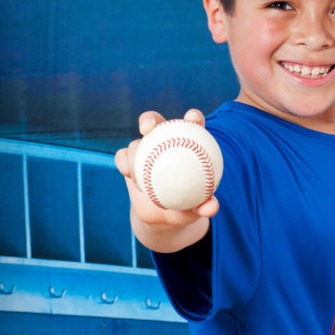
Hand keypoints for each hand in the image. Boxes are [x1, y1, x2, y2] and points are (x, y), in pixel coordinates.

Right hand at [115, 109, 218, 250]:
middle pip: (156, 123)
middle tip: (147, 127)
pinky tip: (127, 172)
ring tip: (135, 167)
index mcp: (186, 145)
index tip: (192, 117)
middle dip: (150, 119)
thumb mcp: (195, 210)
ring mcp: (144, 151)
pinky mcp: (128, 161)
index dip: (193, 117)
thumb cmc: (184, 209)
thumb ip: (203, 206)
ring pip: (136, 143)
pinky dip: (124, 163)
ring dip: (134, 150)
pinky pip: (122, 158)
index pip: (192, 126)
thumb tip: (212, 207)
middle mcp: (163, 142)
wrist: (161, 217)